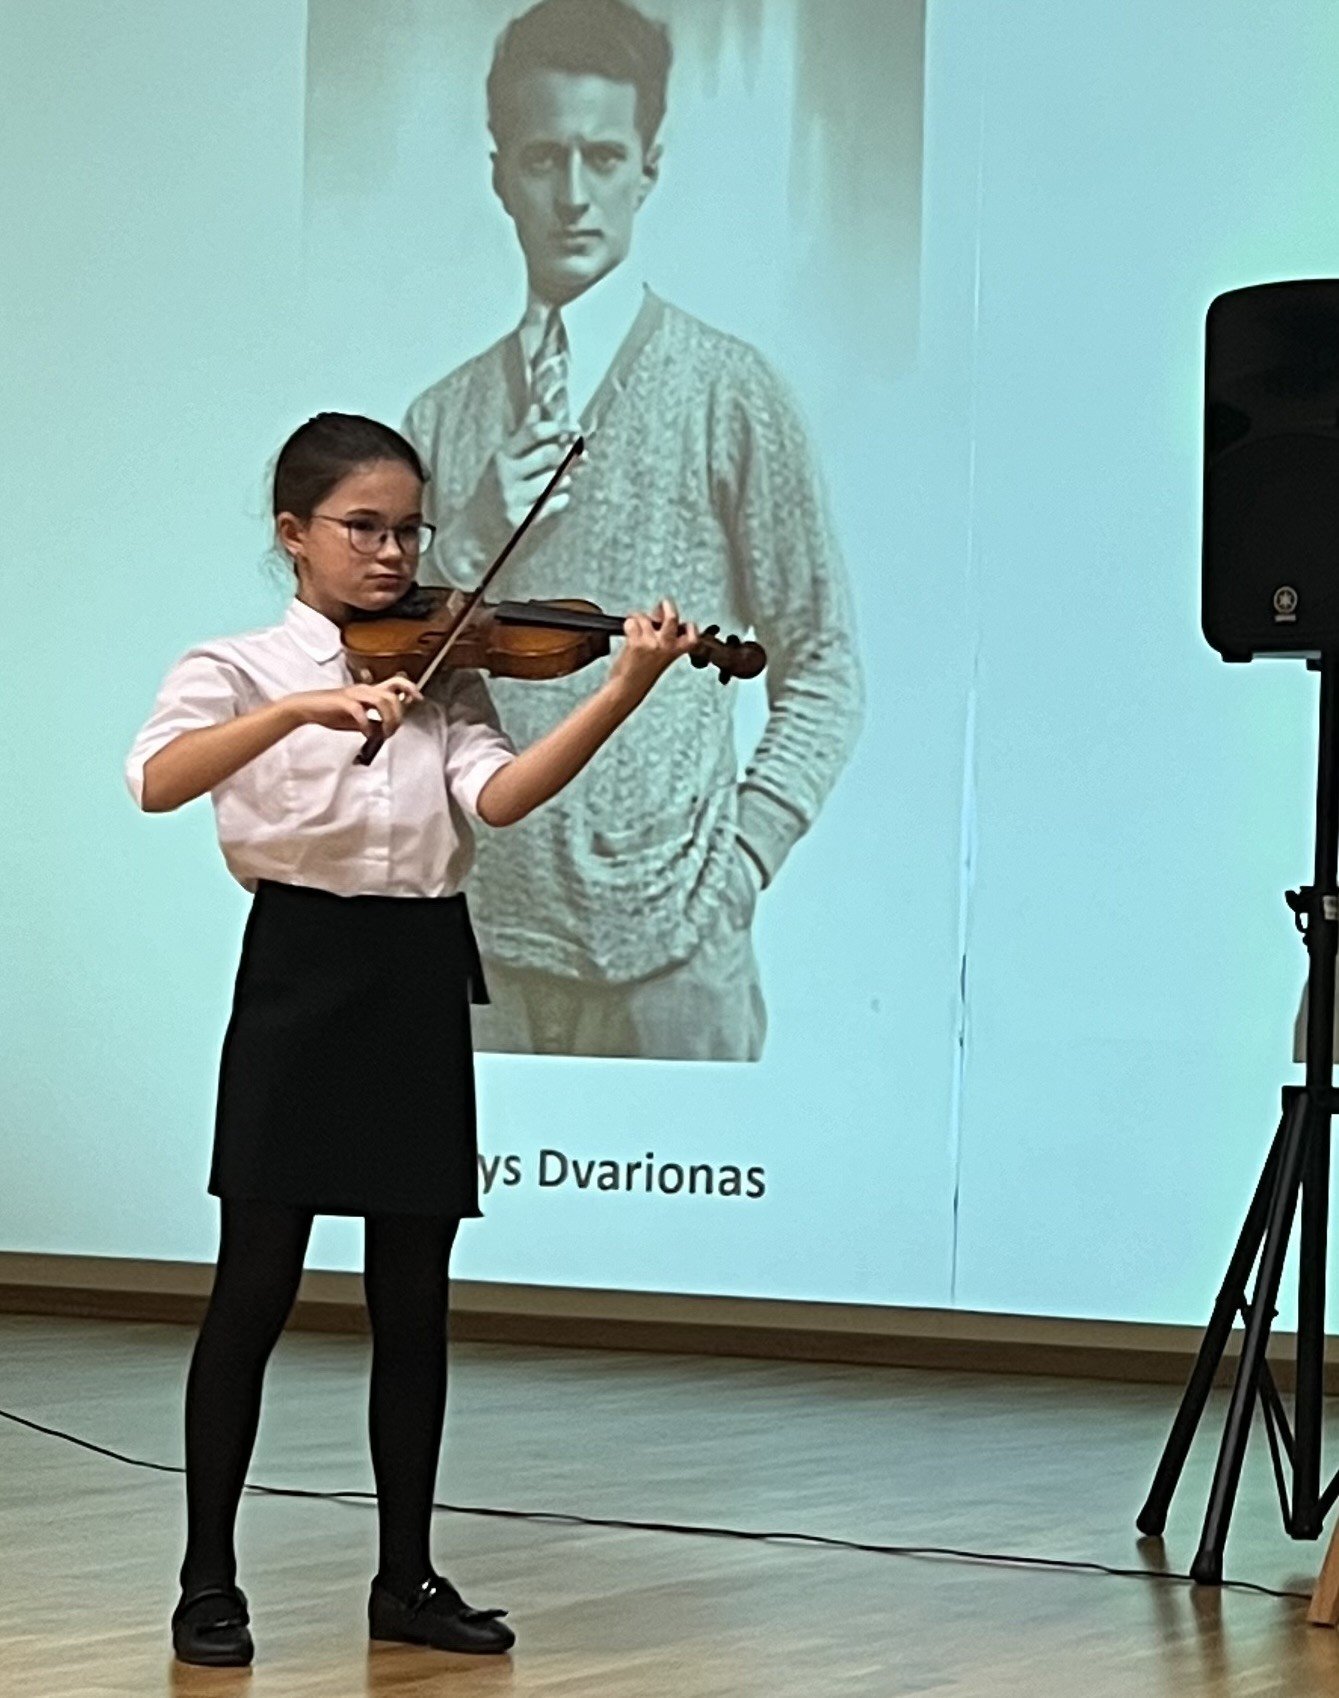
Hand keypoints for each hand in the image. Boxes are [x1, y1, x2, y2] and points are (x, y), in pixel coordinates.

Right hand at [287, 675, 421, 736]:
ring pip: (381, 701)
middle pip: (392, 695)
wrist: (307, 707)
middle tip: (393, 730)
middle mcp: (364, 689)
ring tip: (383, 733)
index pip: (395, 682)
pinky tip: (366, 733)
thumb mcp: (358, 718)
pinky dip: (367, 724)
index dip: (410, 688)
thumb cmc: (332, 712)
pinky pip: (360, 712)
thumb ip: (374, 721)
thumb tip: (387, 729)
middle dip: (398, 715)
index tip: (419, 698)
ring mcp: (354, 694)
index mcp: (370, 691)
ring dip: (387, 719)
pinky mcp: (343, 702)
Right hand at [480, 404, 582, 533]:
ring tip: (568, 478)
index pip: (533, 433)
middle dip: (569, 453)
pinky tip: (561, 497)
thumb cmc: (493, 488)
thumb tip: (537, 407)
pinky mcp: (521, 519)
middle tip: (581, 453)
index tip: (576, 429)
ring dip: (566, 477)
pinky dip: (562, 499)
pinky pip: (552, 504)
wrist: (475, 528)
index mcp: (503, 455)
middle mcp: (506, 474)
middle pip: (548, 455)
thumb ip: (522, 437)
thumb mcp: (503, 460)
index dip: (559, 428)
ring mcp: (513, 497)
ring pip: (553, 481)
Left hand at [606, 599, 699, 701]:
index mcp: (676, 652)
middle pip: (672, 617)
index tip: (684, 624)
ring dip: (638, 618)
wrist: (627, 688)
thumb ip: (664, 637)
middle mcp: (666, 646)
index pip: (693, 636)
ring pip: (645, 617)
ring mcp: (651, 643)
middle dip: (665, 606)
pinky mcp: (636, 642)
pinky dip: (627, 624)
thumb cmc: (642, 675)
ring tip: (636, 630)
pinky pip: (632, 622)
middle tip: (661, 606)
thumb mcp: (661, 657)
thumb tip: (659, 613)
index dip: (691, 627)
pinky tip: (628, 634)